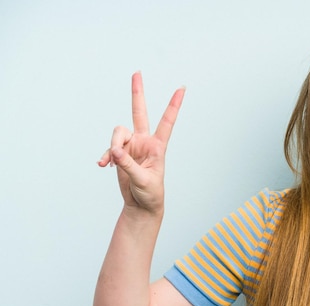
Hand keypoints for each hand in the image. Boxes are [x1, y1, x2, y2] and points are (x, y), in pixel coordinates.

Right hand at [98, 72, 184, 213]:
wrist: (141, 205)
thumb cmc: (150, 194)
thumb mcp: (143, 180)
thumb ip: (128, 164)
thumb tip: (115, 151)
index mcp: (158, 146)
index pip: (167, 121)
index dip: (174, 105)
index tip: (182, 88)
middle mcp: (145, 141)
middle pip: (139, 112)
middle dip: (137, 92)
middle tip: (137, 72)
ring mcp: (132, 146)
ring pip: (117, 133)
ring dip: (112, 146)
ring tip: (112, 162)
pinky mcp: (120, 153)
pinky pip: (109, 148)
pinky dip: (105, 156)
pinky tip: (103, 166)